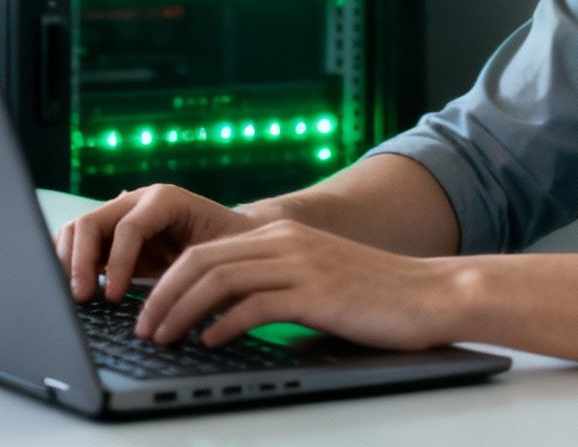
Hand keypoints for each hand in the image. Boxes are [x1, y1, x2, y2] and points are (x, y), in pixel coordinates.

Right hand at [55, 184, 259, 301]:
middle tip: (80, 298)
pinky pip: (79, 242)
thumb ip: (188, 273)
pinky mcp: (112, 234)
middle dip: (79, 262)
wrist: (236, 236)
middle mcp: (137, 200)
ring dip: (67, 261)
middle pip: (90, 222)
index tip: (112, 298)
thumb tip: (164, 306)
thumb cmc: (231, 248)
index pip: (127, 228)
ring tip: (72, 295)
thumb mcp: (215, 258)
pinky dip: (69, 262)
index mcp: (165, 199)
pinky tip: (69, 287)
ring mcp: (121, 214)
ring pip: (77, 229)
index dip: (117, 264)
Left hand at [134, 219, 464, 350]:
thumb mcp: (318, 280)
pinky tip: (209, 343)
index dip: (169, 281)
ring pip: (218, 280)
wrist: (433, 293)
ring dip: (182, 311)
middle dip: (162, 296)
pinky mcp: (315, 292)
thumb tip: (232, 323)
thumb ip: (276, 291)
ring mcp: (300, 264)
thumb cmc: (378, 296)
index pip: (206, 250)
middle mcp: (285, 240)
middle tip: (144, 328)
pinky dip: (222, 325)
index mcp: (281, 233)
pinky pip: (253, 305)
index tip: (151, 311)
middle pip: (201, 260)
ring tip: (164, 338)